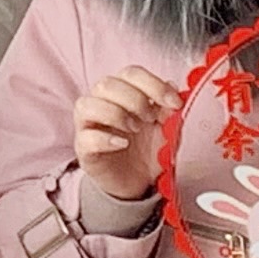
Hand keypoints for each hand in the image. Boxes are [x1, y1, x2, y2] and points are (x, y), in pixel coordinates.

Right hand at [72, 65, 180, 205]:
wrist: (138, 183)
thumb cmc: (149, 151)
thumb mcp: (167, 129)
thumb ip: (169, 109)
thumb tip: (173, 87)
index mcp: (123, 93)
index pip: (131, 74)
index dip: (153, 84)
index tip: (174, 103)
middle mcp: (101, 103)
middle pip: (107, 84)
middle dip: (135, 99)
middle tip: (152, 118)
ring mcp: (88, 125)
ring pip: (87, 104)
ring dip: (116, 114)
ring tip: (135, 130)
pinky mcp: (84, 148)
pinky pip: (85, 137)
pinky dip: (105, 139)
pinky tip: (122, 144)